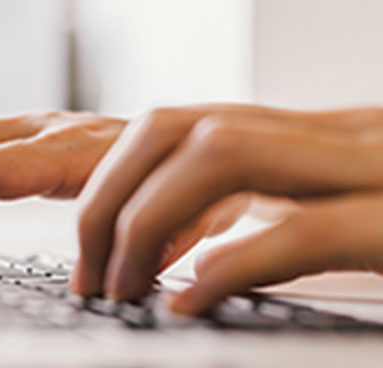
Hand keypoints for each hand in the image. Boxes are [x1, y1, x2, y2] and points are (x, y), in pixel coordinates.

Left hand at [75, 104, 382, 313]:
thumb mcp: (347, 214)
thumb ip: (274, 223)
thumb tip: (200, 266)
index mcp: (316, 138)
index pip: (179, 127)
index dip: (115, 181)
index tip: (91, 247)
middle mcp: (339, 137)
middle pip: (175, 130)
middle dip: (110, 199)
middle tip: (90, 271)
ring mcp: (375, 168)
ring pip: (220, 156)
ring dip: (148, 224)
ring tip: (125, 287)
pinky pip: (304, 230)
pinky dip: (234, 267)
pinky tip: (193, 301)